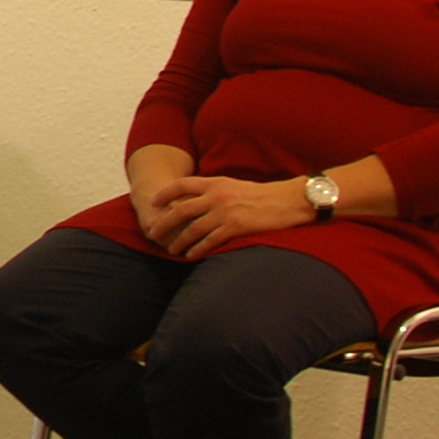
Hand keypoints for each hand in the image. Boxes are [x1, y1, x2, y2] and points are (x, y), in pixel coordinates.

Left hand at [153, 173, 313, 259]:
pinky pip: (209, 241)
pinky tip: (190, 255)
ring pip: (192, 228)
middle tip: (154, 233)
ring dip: (179, 241)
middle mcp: (216, 196)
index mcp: (216, 183)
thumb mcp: (234, 185)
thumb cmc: (262, 194)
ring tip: (171, 250)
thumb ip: (214, 192)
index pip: (182, 185)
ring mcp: (224, 212)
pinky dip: (197, 249)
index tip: (153, 203)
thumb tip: (196, 202)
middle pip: (180, 210)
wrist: (286, 200)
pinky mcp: (234, 227)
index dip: (165, 194)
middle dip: (164, 223)